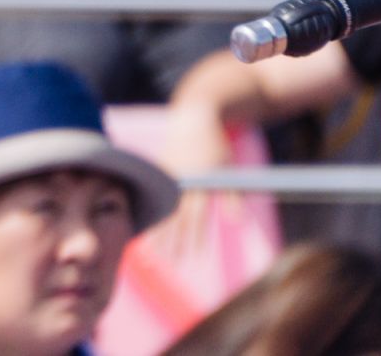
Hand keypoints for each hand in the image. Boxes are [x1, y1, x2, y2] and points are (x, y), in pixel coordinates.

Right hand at [150, 99, 234, 257]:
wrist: (194, 115)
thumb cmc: (216, 144)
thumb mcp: (228, 169)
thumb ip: (231, 196)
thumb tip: (237, 222)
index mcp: (196, 181)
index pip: (194, 216)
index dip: (193, 237)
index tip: (191, 256)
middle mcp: (179, 180)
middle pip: (172, 217)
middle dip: (168, 241)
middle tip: (160, 264)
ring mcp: (166, 174)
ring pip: (159, 208)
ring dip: (154, 231)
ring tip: (147, 251)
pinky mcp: (159, 169)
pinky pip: (154, 196)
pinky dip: (150, 212)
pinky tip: (143, 225)